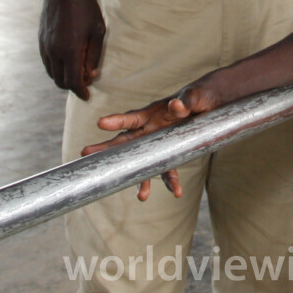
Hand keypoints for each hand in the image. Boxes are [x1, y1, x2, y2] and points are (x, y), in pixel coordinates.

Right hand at [40, 0, 104, 99]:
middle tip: (85, 83)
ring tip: (76, 73)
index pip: (73, 82)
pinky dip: (55, 68)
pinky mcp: (41, 40)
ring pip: (52, 73)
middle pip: (61, 81)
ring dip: (63, 78)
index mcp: (70, 51)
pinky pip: (46, 62)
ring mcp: (45, 46)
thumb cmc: (85, 8)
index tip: (87, 96)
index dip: (80, 92)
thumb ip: (94, 55)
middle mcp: (54, 52)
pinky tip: (66, 62)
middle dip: (73, 86)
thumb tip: (91, 75)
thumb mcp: (97, 31)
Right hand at [81, 83, 223, 200]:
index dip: (116, 120)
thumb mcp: (195, 96)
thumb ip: (186, 101)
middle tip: (84, 153)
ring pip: (144, 163)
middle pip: (125, 142)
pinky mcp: (170, 153)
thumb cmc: (198, 96)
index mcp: (152, 113)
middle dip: (107, 148)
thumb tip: (176, 106)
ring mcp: (158, 144)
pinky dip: (172, 181)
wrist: (208, 105)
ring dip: (142, 180)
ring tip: (142, 197)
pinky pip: (168, 169)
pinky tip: (177, 192)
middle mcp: (150, 130)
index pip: (131, 117)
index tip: (100, 123)